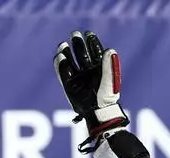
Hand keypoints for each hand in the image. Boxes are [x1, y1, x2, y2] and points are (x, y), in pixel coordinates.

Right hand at [54, 30, 127, 150]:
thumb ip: (110, 66)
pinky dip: (60, 65)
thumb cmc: (107, 97)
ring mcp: (78, 78)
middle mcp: (88, 72)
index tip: (88, 33)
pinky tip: (59, 56)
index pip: (95, 51)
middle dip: (78, 44)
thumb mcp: (110, 80)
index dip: (92, 41)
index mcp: (99, 68)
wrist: (97, 113)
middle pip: (81, 53)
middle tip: (75, 34)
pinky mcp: (69, 86)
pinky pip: (62, 73)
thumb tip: (110, 50)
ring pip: (70, 62)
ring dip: (66, 52)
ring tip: (63, 45)